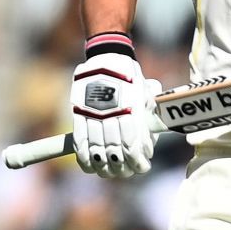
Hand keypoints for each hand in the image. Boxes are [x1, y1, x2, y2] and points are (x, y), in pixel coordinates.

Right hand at [70, 42, 158, 177]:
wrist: (107, 58)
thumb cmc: (131, 78)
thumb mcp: (145, 93)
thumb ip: (147, 115)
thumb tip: (152, 137)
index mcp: (132, 109)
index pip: (133, 146)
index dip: (137, 161)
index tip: (142, 167)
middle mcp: (113, 114)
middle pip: (115, 152)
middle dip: (122, 167)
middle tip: (126, 172)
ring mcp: (94, 114)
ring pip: (97, 150)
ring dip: (103, 166)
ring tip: (108, 172)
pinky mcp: (79, 113)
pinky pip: (80, 141)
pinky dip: (84, 157)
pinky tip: (90, 167)